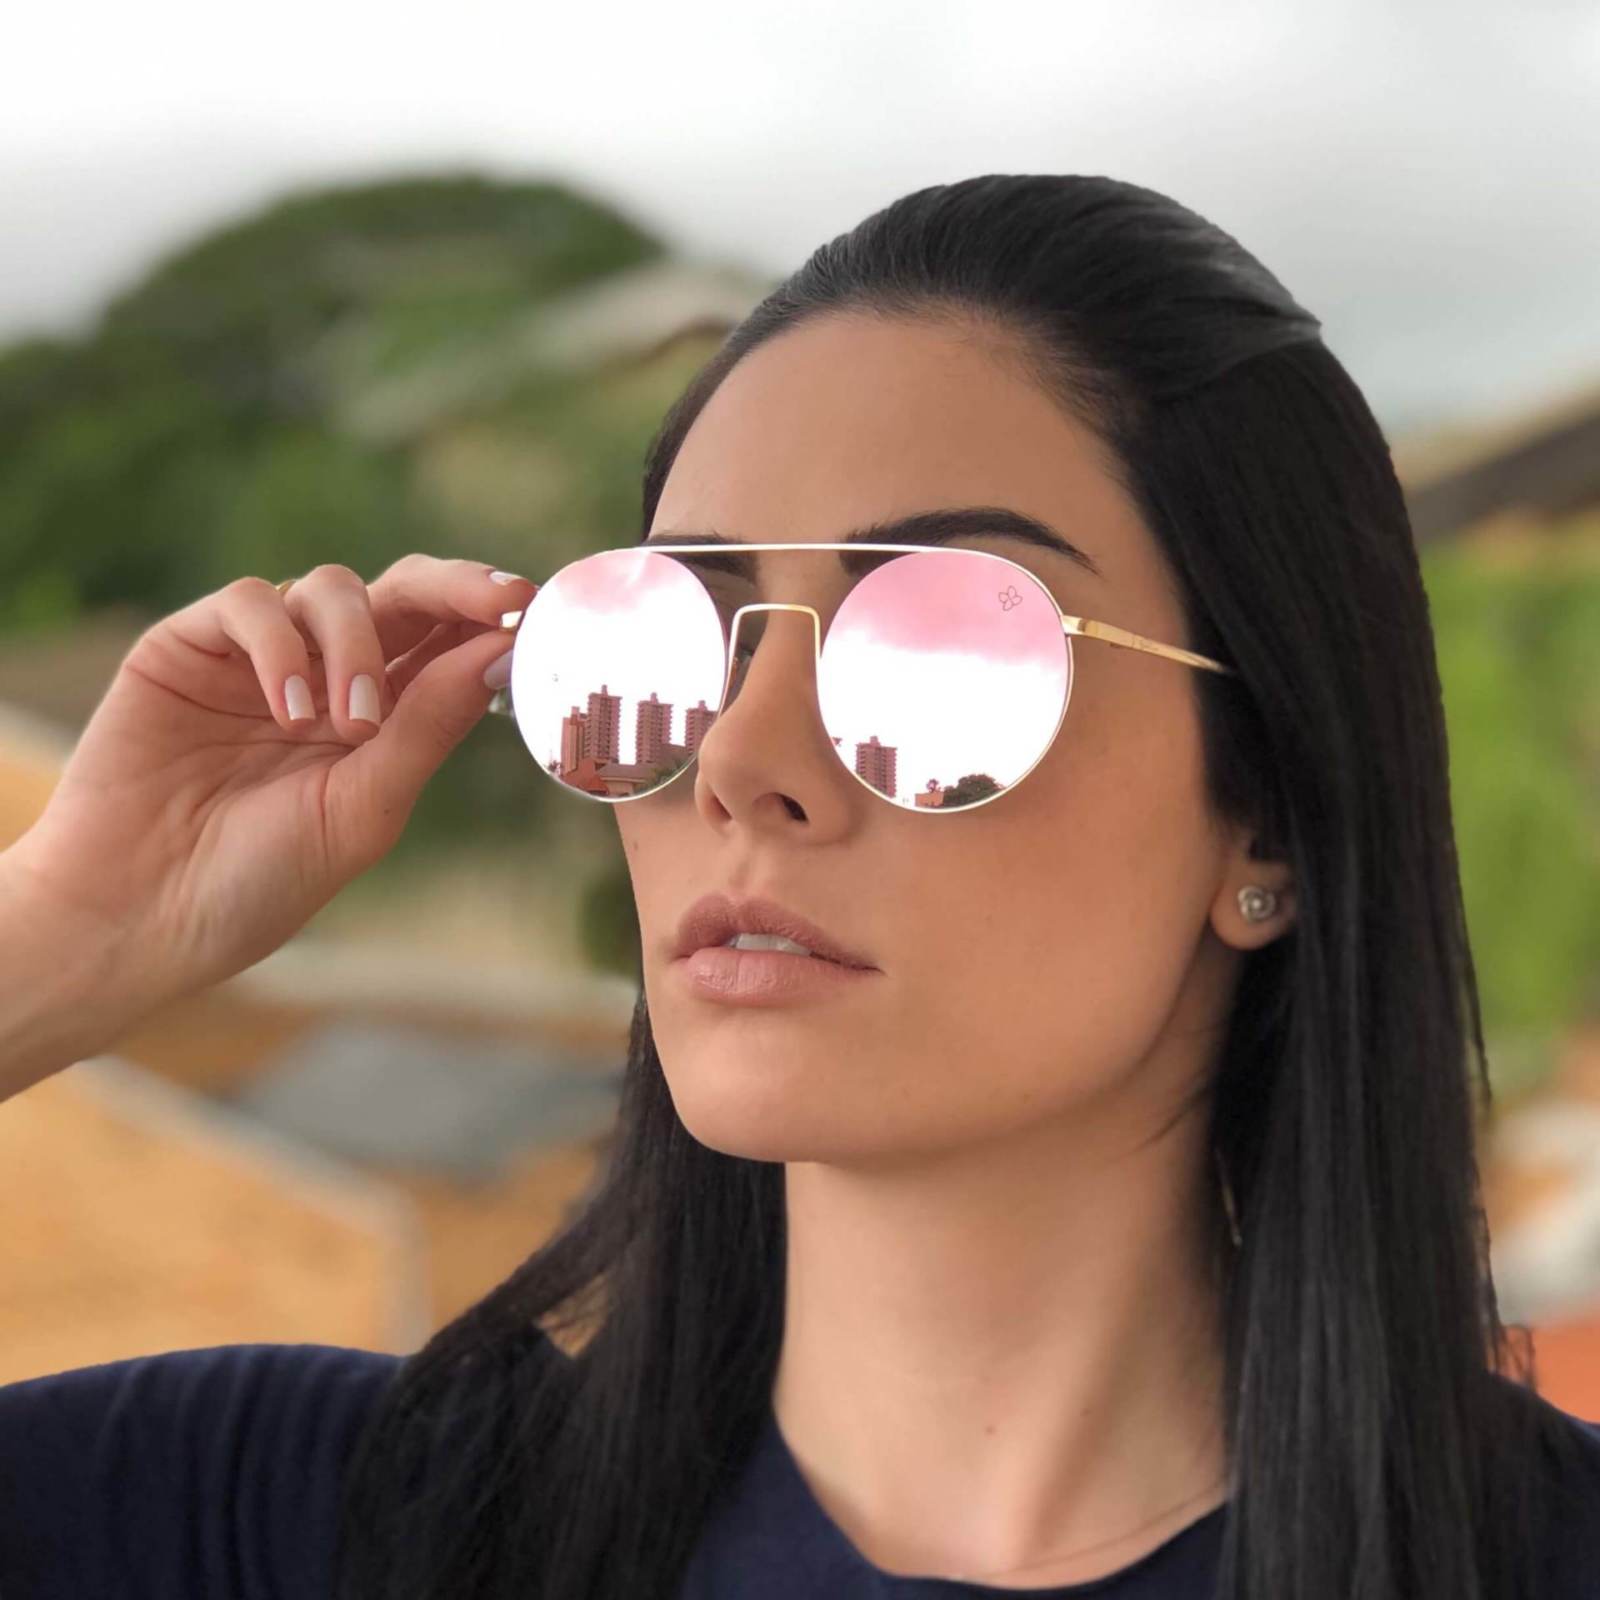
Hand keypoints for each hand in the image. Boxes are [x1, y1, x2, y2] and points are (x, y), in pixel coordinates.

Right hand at [5, 555, 533, 1018]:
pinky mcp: (190, 646)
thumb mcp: (366, 807)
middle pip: (401, 593)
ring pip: (330, 588)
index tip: (534, 608)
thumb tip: (500, 652)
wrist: (141, 916)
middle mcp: (327, 675)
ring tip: (347, 726)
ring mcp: (260, 657)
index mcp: (382, 717)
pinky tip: (287, 710)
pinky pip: (249, 602)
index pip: (446, 643)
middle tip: (494, 599)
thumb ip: (428, 726)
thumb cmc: (260, 878)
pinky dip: (280, 645)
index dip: (488, 617)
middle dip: (453, 587)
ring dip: (356, 644)